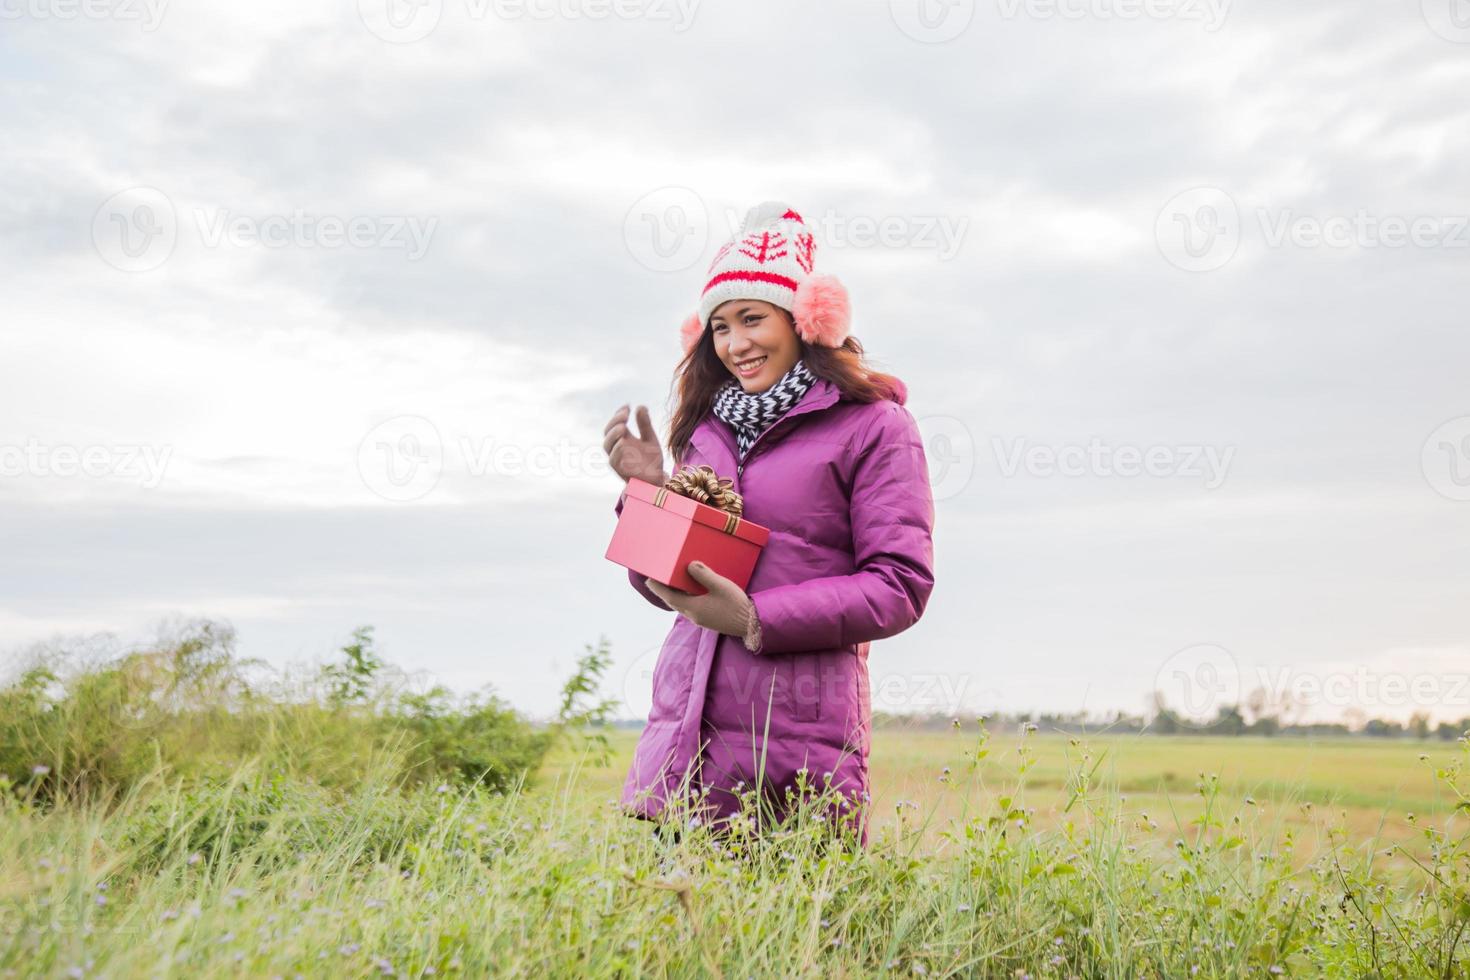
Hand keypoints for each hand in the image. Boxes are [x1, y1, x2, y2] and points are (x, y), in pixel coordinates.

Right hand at [603, 403, 666, 486]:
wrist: (657, 481)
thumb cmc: (651, 460)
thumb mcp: (650, 439)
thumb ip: (645, 424)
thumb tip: (640, 406)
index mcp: (623, 439)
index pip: (614, 424)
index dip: (618, 414)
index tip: (627, 406)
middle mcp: (617, 448)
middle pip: (607, 433)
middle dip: (614, 422)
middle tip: (625, 415)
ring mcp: (617, 459)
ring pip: (607, 446)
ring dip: (613, 435)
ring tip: (623, 427)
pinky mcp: (620, 470)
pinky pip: (613, 460)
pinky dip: (617, 450)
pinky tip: (624, 442)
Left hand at [645, 562, 761, 649]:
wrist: (751, 625)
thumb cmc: (736, 605)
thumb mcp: (720, 585)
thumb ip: (704, 575)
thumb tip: (690, 565)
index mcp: (693, 607)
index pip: (669, 597)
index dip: (658, 588)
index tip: (648, 578)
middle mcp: (693, 615)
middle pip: (673, 601)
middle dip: (664, 590)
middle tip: (657, 578)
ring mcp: (700, 619)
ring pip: (681, 605)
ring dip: (675, 594)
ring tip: (672, 581)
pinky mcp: (707, 619)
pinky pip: (690, 607)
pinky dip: (685, 597)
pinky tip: (691, 590)